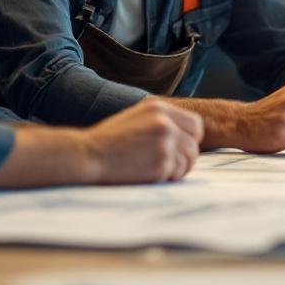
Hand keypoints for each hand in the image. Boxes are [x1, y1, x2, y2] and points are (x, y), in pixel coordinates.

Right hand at [83, 99, 203, 183]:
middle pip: (194, 142)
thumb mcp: (136, 118)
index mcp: (158, 107)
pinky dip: (168, 177)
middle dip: (186, 155)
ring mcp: (164, 142)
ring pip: (190, 159)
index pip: (195, 123)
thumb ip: (160, 121)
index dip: (190, 138)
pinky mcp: (161, 162)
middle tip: (169, 162)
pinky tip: (150, 173)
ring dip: (177, 168)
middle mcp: (164, 122)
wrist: (89, 154)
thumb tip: (184, 134)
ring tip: (156, 168)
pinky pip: (178, 173)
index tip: (179, 147)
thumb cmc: (109, 140)